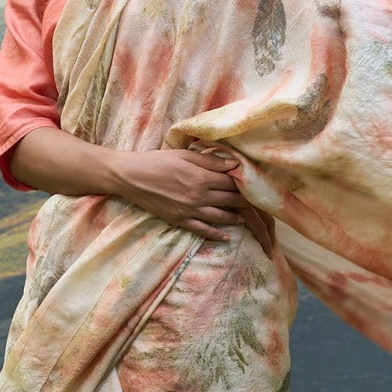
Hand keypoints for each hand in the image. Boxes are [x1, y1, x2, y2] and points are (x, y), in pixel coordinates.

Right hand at [111, 145, 275, 250]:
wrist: (132, 177)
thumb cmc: (158, 161)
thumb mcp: (185, 154)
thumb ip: (211, 161)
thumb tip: (235, 164)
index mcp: (202, 177)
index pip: (232, 183)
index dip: (246, 185)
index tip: (256, 186)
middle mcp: (199, 195)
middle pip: (230, 201)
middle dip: (246, 203)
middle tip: (259, 206)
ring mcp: (190, 210)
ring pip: (221, 217)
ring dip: (235, 218)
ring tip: (245, 219)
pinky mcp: (180, 220)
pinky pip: (203, 230)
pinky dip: (217, 234)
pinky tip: (226, 236)